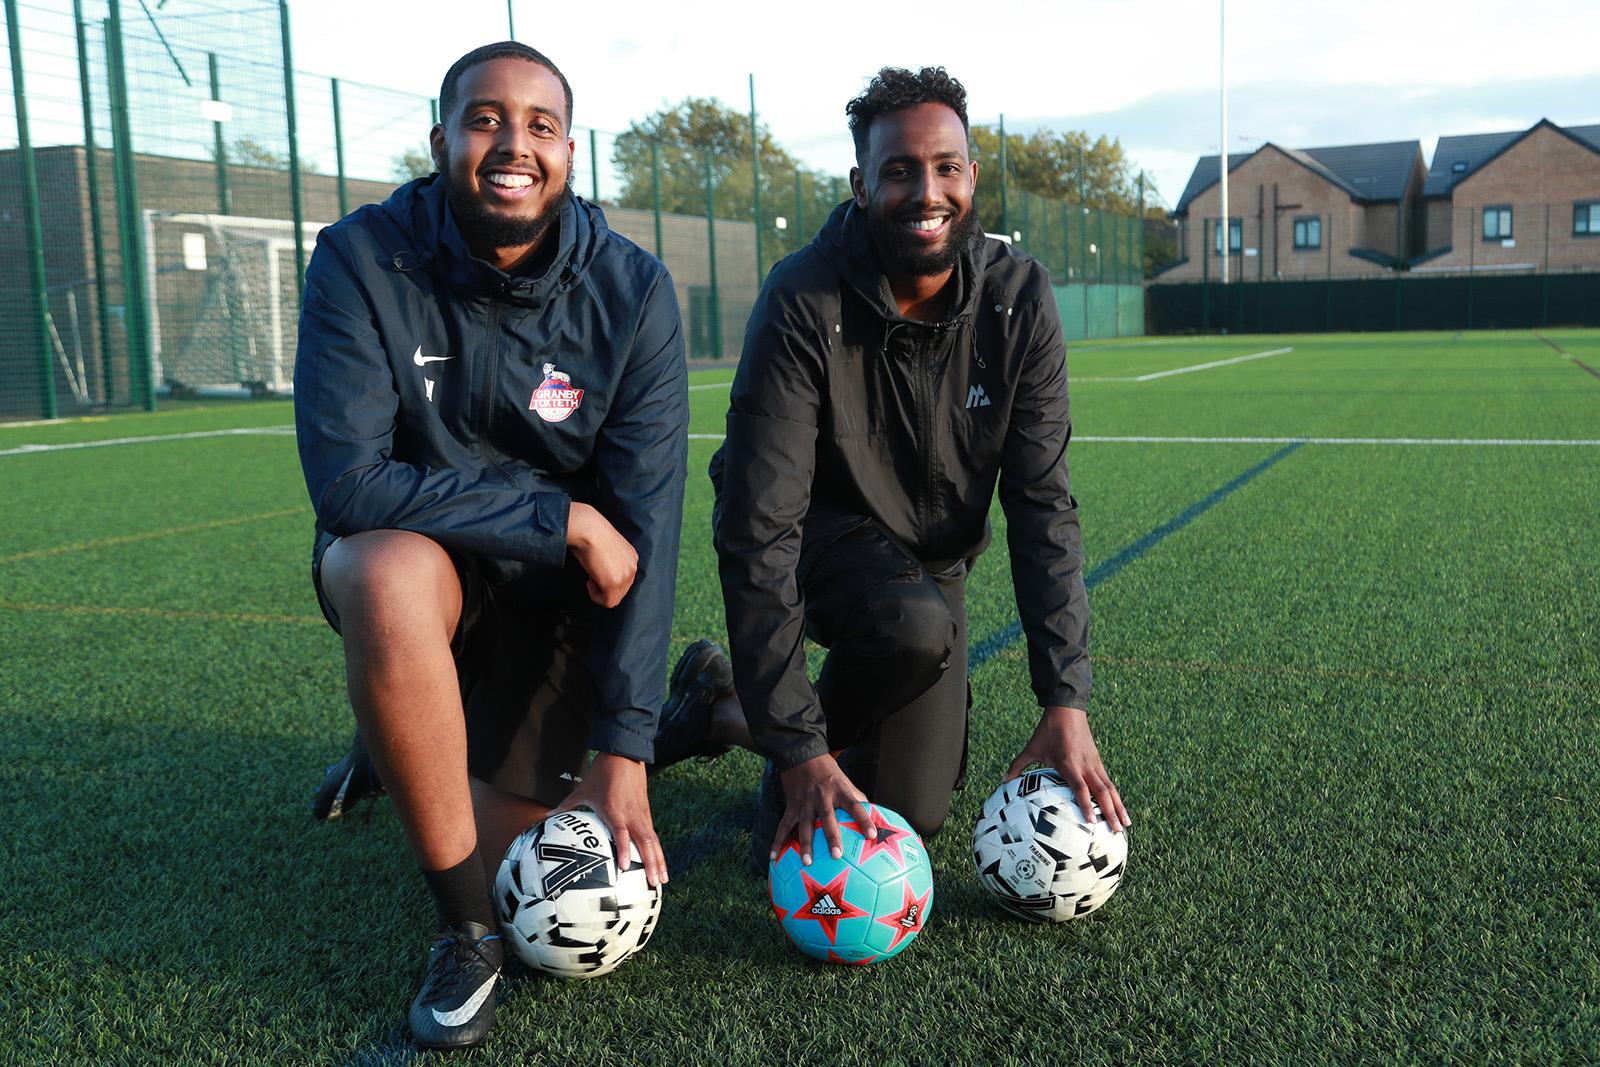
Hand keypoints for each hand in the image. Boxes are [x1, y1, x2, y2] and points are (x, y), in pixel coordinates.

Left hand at [552, 752, 666, 885]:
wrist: (625, 753)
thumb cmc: (601, 773)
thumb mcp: (583, 789)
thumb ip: (566, 805)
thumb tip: (548, 815)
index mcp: (613, 809)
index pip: (621, 832)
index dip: (624, 849)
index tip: (626, 866)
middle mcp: (631, 814)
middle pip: (644, 841)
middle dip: (651, 863)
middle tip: (654, 883)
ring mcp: (641, 813)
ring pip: (652, 840)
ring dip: (659, 860)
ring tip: (662, 880)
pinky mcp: (646, 812)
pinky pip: (653, 835)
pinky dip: (658, 851)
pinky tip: (661, 865)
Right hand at [566, 502, 637, 607]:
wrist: (587, 528)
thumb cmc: (591, 533)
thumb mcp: (607, 548)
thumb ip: (611, 562)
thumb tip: (601, 574)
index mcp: (632, 557)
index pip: (624, 580)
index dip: (607, 579)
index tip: (596, 569)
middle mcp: (632, 567)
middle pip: (621, 591)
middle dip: (605, 587)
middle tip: (592, 574)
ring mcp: (625, 576)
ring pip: (614, 598)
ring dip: (600, 591)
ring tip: (591, 575)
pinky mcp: (613, 583)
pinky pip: (607, 602)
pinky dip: (596, 596)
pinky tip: (589, 581)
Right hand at [774, 754, 874, 865]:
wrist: (801, 754)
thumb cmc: (828, 771)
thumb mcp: (845, 780)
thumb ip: (857, 797)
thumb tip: (875, 813)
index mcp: (839, 790)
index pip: (855, 805)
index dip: (864, 819)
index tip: (871, 835)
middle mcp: (822, 796)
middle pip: (827, 818)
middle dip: (831, 836)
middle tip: (836, 855)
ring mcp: (805, 801)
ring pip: (804, 824)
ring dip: (805, 844)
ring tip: (806, 862)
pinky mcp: (791, 804)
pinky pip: (784, 825)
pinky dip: (778, 841)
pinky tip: (773, 857)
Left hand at [1004, 706, 1129, 832]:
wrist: (1067, 709)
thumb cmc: (1047, 730)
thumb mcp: (1031, 748)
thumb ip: (1017, 766)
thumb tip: (1002, 782)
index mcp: (1068, 764)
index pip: (1080, 788)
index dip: (1085, 804)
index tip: (1091, 821)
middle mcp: (1085, 765)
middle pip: (1102, 792)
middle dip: (1111, 812)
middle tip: (1117, 831)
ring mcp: (1094, 763)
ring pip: (1110, 788)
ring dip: (1119, 807)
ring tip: (1126, 825)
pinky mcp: (1098, 760)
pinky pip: (1109, 782)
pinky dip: (1115, 796)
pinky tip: (1120, 809)